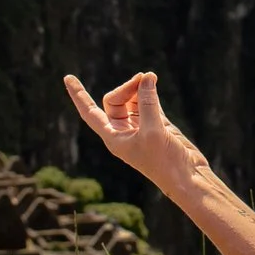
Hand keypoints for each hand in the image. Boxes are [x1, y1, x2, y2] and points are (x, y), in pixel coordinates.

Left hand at [64, 71, 209, 192]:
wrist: (186, 177)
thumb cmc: (164, 161)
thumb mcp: (152, 130)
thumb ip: (147, 102)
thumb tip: (147, 77)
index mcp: (113, 137)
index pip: (89, 112)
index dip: (78, 95)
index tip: (68, 78)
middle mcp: (123, 132)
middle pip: (114, 101)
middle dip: (126, 88)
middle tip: (143, 78)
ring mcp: (141, 128)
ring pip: (132, 100)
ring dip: (138, 87)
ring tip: (151, 77)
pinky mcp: (157, 125)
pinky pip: (148, 102)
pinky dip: (149, 91)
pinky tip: (153, 81)